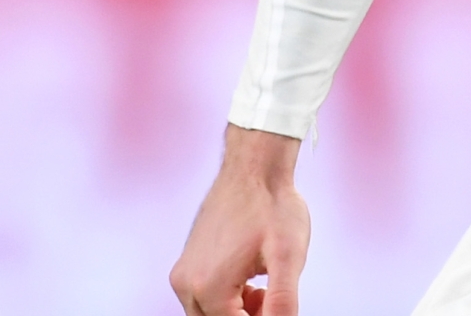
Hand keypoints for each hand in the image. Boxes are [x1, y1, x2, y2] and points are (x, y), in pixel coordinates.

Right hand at [170, 127, 309, 315]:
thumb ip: (283, 300)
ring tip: (264, 288)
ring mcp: (182, 273)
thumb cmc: (273, 207)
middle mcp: (186, 284)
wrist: (254, 169)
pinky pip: (202, 297)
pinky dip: (226, 299)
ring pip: (208, 313)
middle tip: (270, 297)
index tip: (277, 304)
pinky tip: (252, 281)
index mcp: (208, 287)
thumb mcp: (288, 256)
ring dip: (236, 311)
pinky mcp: (186, 263)